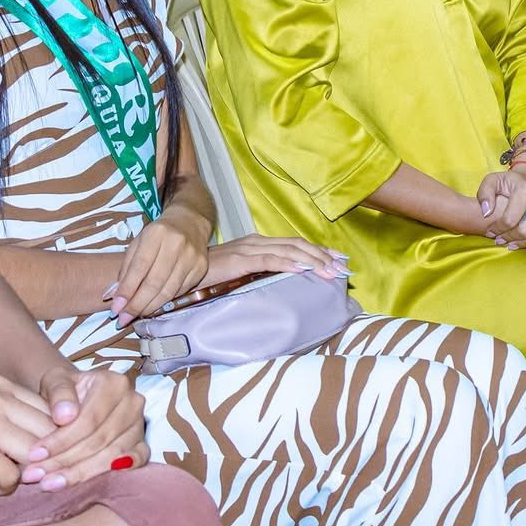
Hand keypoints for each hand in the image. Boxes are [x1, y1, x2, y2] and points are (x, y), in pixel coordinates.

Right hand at [0, 376, 60, 492]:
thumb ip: (17, 414)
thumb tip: (64, 435)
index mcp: (0, 384)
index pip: (49, 410)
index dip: (55, 437)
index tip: (48, 455)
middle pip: (46, 431)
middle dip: (46, 457)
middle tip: (35, 473)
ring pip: (34, 454)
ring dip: (28, 473)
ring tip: (12, 478)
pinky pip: (12, 476)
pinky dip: (6, 488)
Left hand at [29, 367, 148, 488]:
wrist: (77, 398)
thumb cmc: (65, 392)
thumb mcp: (55, 381)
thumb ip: (58, 393)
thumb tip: (65, 416)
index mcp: (114, 383)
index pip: (88, 420)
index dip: (61, 440)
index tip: (35, 454)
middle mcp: (132, 402)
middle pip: (98, 440)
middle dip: (65, 461)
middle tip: (36, 475)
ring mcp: (140, 425)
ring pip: (111, 456)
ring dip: (79, 474)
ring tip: (50, 483)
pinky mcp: (142, 445)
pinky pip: (132, 465)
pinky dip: (111, 476)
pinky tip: (90, 486)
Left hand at [109, 208, 212, 321]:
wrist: (190, 223)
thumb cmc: (158, 235)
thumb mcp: (137, 244)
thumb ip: (125, 270)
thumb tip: (113, 297)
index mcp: (156, 234)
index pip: (139, 267)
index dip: (127, 290)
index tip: (116, 309)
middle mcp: (176, 244)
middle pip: (154, 283)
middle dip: (137, 305)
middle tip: (124, 319)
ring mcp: (192, 257)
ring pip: (169, 291)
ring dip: (150, 307)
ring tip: (137, 316)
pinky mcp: (201, 268)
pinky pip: (180, 292)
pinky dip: (165, 302)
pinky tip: (154, 305)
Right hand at [202, 233, 347, 288]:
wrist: (182, 267)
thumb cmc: (210, 274)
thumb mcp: (240, 273)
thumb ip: (258, 274)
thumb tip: (280, 283)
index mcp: (259, 244)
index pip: (295, 245)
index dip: (318, 252)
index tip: (338, 260)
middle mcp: (257, 242)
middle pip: (297, 246)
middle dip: (322, 256)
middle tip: (342, 268)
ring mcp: (249, 249)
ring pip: (289, 251)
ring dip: (313, 261)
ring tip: (330, 270)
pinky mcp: (241, 260)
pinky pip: (269, 260)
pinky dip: (289, 263)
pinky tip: (303, 269)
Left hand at [477, 168, 525, 251]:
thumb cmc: (511, 183)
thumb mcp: (493, 181)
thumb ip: (484, 194)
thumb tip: (486, 212)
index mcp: (525, 188)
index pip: (509, 219)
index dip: (497, 230)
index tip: (490, 232)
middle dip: (510, 239)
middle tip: (500, 240)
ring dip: (525, 245)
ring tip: (513, 245)